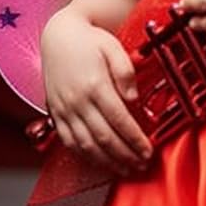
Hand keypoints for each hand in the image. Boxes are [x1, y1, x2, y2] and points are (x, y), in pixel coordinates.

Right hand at [39, 12, 152, 174]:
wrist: (59, 35)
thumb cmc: (90, 40)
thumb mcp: (113, 47)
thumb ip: (126, 73)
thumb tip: (134, 99)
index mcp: (95, 84)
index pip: (120, 120)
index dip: (135, 140)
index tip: (149, 151)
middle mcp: (77, 100)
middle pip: (104, 138)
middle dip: (125, 155)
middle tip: (142, 165)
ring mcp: (64, 109)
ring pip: (86, 145)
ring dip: (107, 161)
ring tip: (125, 170)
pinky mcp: (55, 113)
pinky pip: (69, 142)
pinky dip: (85, 156)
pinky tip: (100, 162)